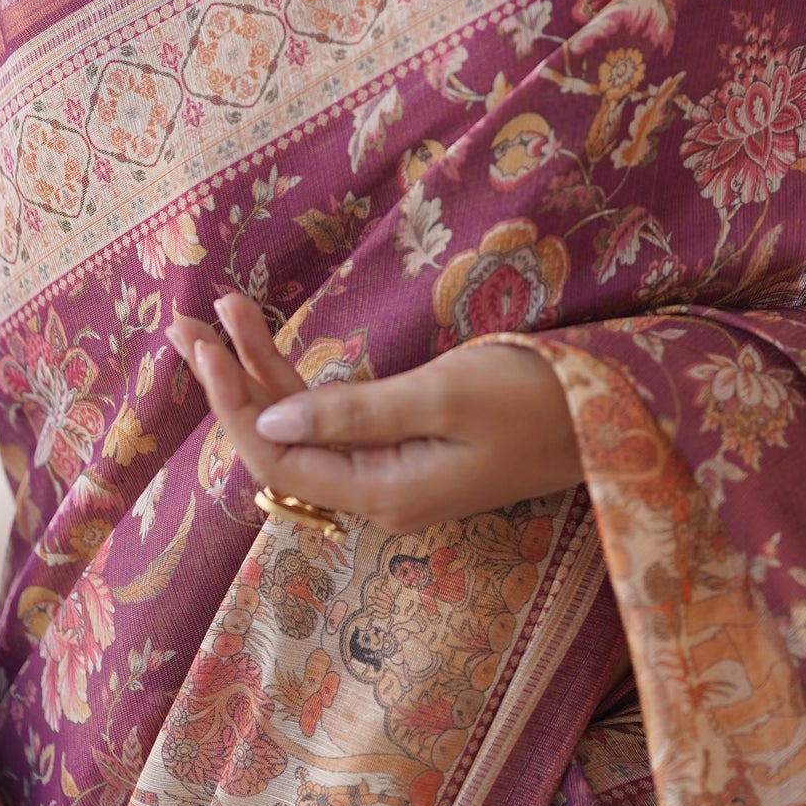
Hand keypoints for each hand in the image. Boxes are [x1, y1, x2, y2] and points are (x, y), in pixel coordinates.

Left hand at [166, 292, 580, 533]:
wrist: (618, 417)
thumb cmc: (539, 400)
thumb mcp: (445, 396)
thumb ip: (356, 413)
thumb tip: (269, 425)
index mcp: (382, 491)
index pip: (275, 460)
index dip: (231, 405)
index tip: (204, 344)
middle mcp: (378, 492)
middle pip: (280, 442)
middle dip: (230, 381)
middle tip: (187, 319)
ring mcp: (394, 472)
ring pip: (306, 426)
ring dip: (261, 372)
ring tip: (221, 313)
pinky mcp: (410, 448)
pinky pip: (339, 420)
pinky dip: (302, 381)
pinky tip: (273, 346)